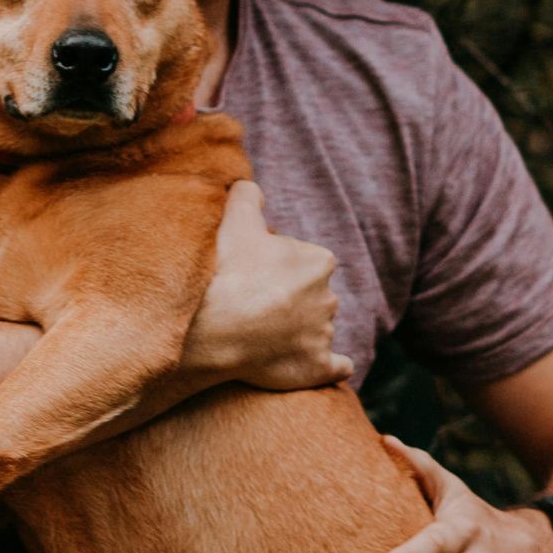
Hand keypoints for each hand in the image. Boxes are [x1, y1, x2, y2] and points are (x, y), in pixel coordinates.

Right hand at [182, 180, 351, 391]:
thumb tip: (249, 185)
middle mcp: (329, 297)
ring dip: (301, 332)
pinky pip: (336, 367)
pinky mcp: (318, 367)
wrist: (215, 327)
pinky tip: (319, 364)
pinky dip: (330, 366)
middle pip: (312, 296)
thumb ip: (247, 195)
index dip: (281, 267)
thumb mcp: (235, 218)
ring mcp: (324, 335)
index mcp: (319, 261)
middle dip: (292, 300)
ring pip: (318, 329)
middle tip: (255, 306)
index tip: (256, 275)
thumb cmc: (227, 271)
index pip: (305, 261)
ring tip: (264, 337)